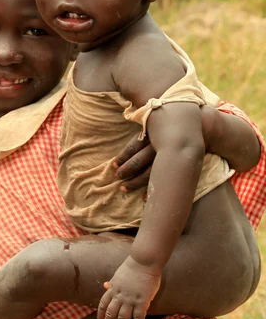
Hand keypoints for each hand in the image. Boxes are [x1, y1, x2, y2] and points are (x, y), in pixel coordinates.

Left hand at [97, 257, 160, 318]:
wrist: (144, 261)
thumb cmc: (133, 266)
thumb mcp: (118, 274)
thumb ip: (112, 282)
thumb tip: (105, 286)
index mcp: (112, 289)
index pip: (103, 306)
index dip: (101, 317)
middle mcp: (119, 296)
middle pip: (110, 316)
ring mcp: (129, 299)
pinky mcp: (141, 301)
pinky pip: (139, 318)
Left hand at [114, 105, 229, 190]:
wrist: (206, 125)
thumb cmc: (178, 123)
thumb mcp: (161, 120)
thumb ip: (147, 127)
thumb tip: (127, 121)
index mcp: (154, 132)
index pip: (134, 146)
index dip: (122, 156)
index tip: (113, 165)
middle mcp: (161, 144)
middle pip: (140, 160)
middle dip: (126, 170)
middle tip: (116, 178)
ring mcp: (171, 156)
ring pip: (150, 172)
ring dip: (135, 182)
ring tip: (123, 188)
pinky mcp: (180, 165)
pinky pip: (165, 180)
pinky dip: (154, 188)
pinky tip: (144, 197)